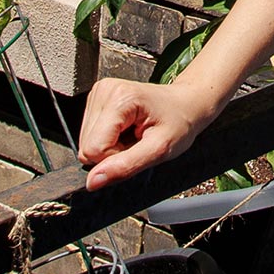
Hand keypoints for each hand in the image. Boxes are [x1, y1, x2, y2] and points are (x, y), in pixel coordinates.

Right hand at [76, 76, 215, 191]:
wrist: (186, 103)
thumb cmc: (179, 123)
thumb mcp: (160, 149)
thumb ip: (125, 166)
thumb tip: (92, 182)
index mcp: (119, 98)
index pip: (93, 149)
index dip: (115, 158)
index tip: (138, 147)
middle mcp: (104, 90)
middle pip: (87, 146)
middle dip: (112, 153)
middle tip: (137, 142)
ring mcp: (98, 93)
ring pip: (86, 142)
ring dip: (111, 146)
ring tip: (134, 134)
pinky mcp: (96, 99)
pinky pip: (89, 135)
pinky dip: (109, 139)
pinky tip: (127, 130)